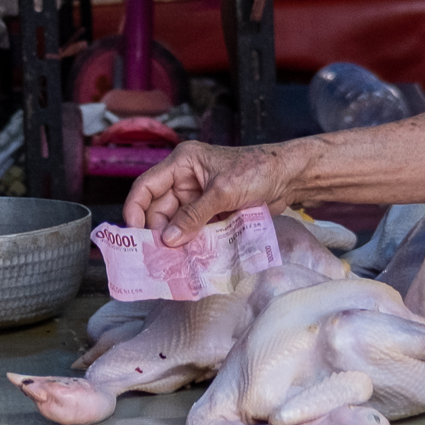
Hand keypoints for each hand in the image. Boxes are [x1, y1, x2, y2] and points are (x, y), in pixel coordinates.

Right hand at [123, 140, 301, 246]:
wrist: (289, 177)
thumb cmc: (257, 170)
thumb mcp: (222, 192)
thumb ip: (194, 216)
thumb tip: (169, 240)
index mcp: (182, 163)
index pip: (146, 186)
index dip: (135, 209)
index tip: (136, 235)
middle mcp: (185, 179)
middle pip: (159, 209)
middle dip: (159, 232)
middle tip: (160, 257)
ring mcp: (198, 197)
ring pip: (176, 223)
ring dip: (177, 241)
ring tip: (176, 261)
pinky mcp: (211, 212)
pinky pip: (193, 229)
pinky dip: (192, 242)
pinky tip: (192, 257)